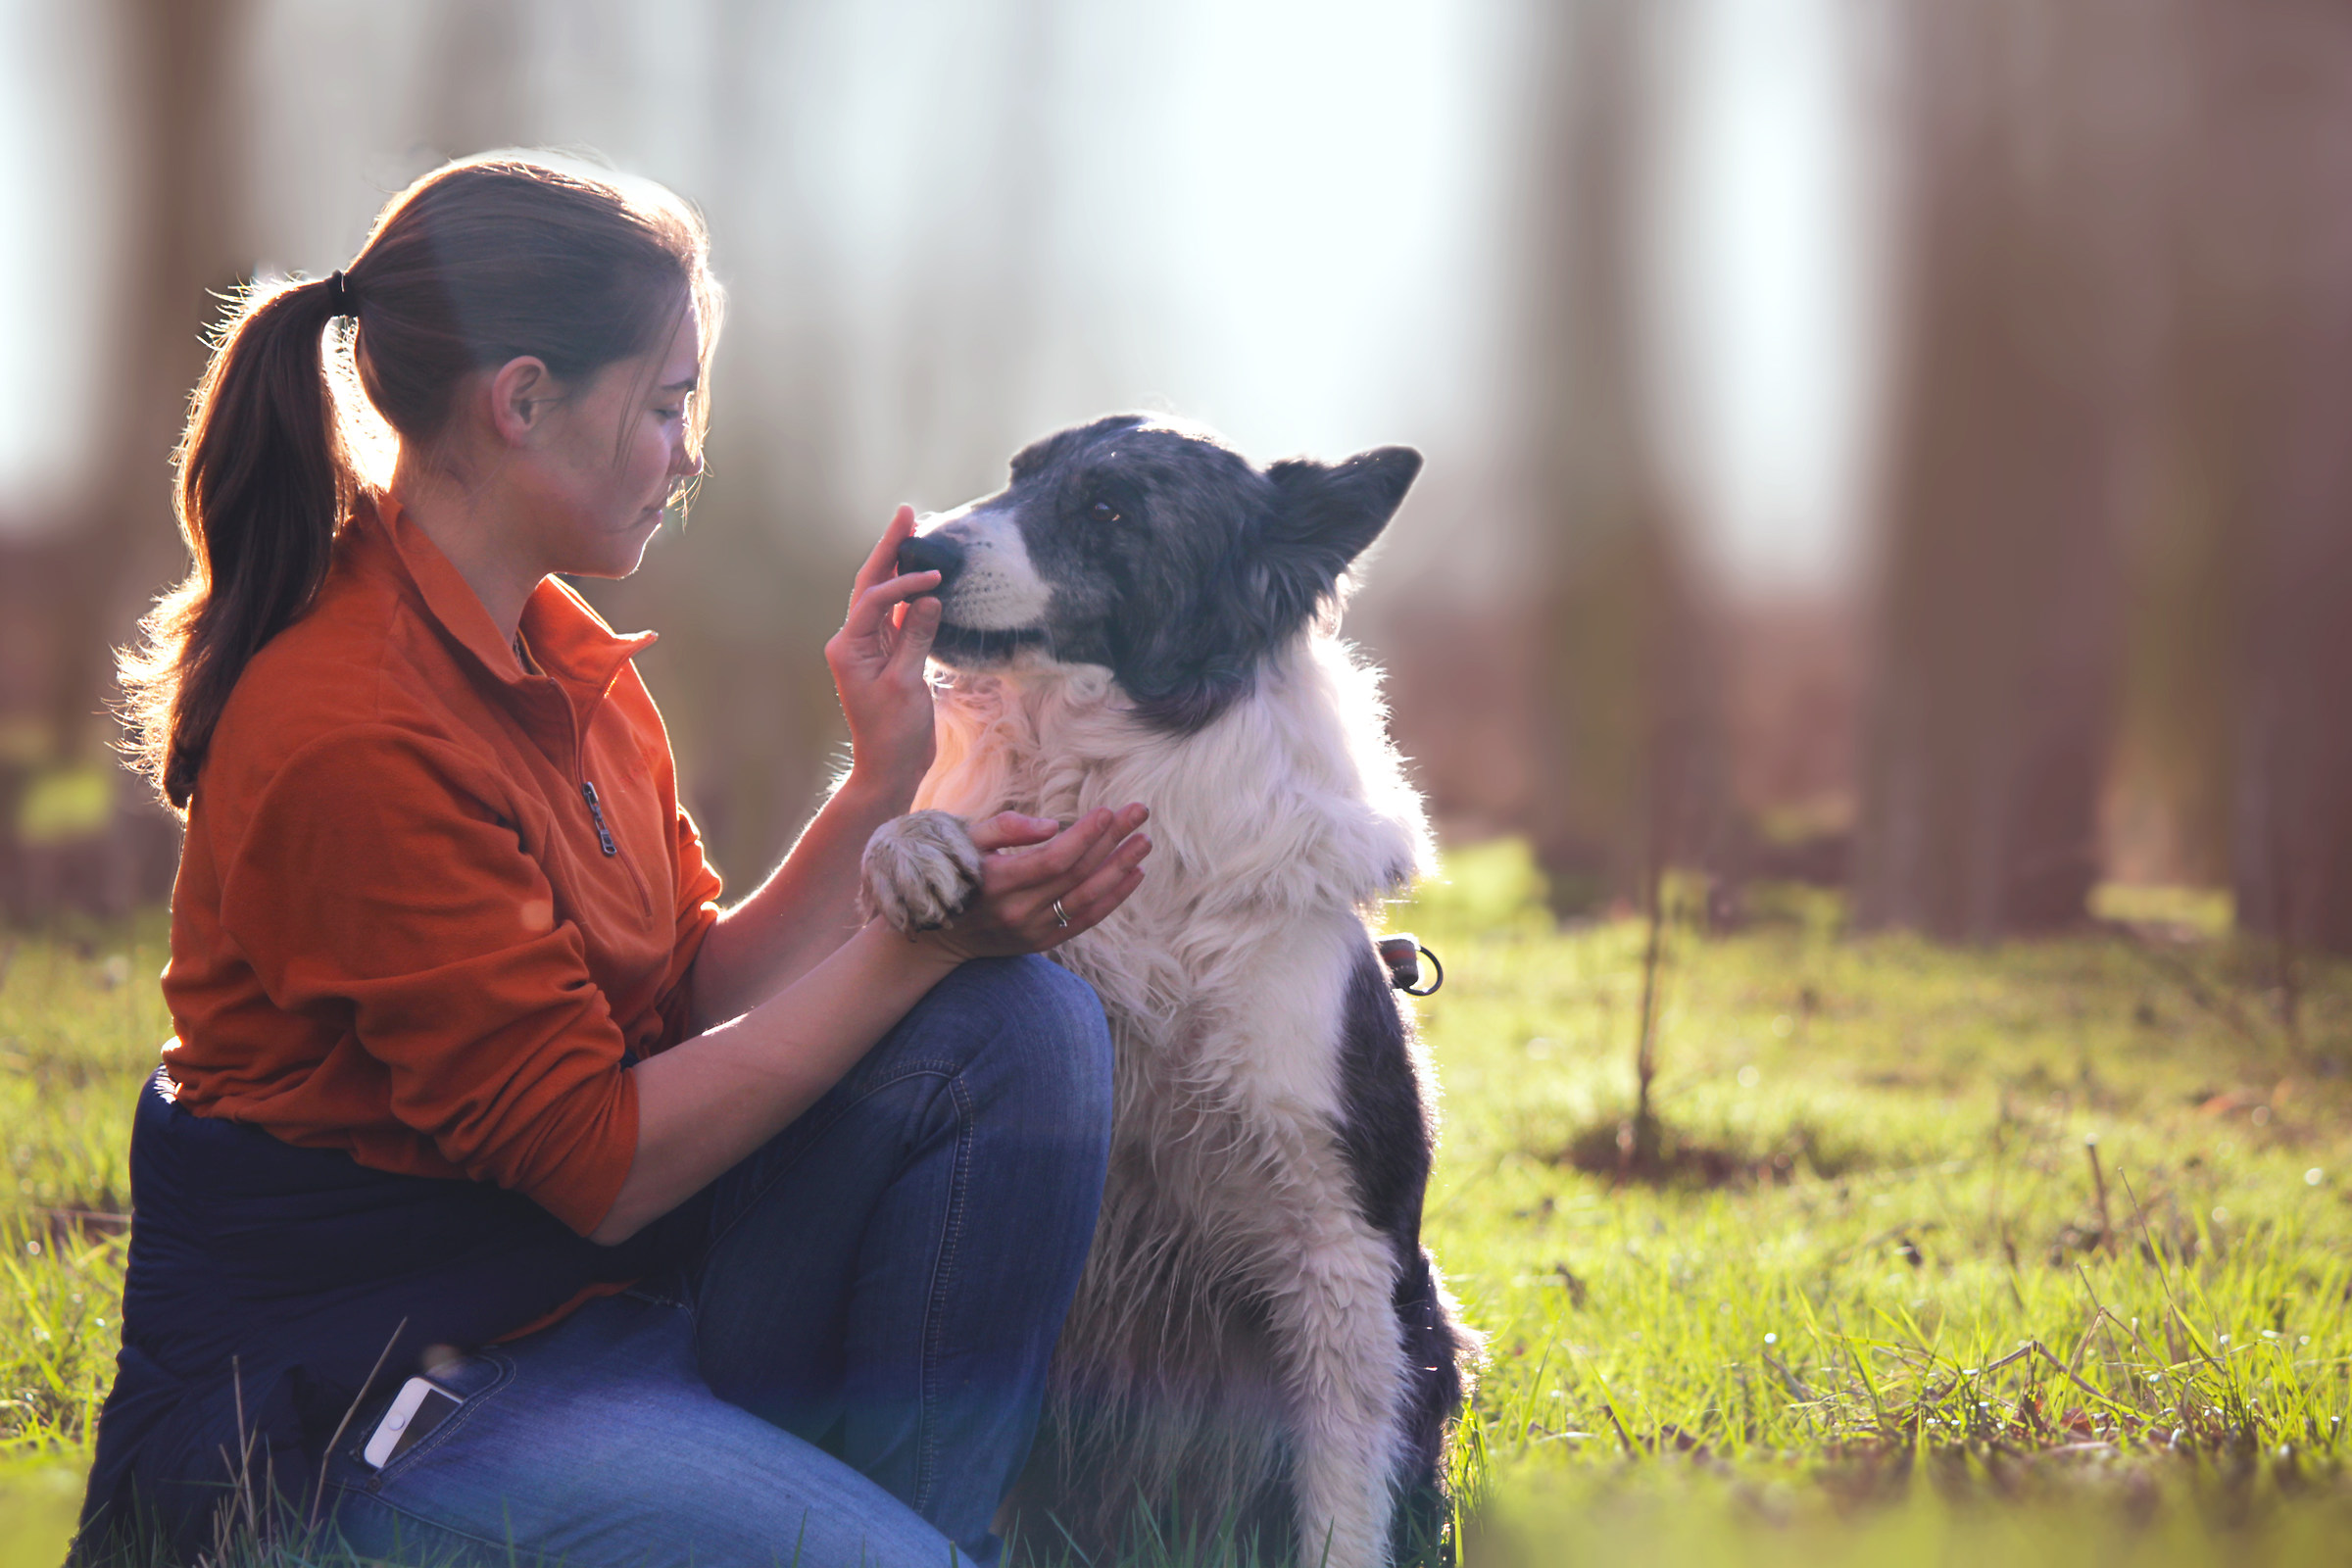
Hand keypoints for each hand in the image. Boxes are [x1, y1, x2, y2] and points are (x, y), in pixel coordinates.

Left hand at [825, 505, 943, 795]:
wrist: (890, 768)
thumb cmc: (894, 734)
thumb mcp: (906, 684)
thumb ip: (916, 638)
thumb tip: (928, 597)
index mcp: (848, 647)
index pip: (875, 599)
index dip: (904, 582)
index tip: (935, 577)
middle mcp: (853, 642)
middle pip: (871, 585)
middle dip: (889, 550)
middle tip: (906, 514)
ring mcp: (870, 648)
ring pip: (883, 597)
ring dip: (898, 567)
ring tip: (914, 532)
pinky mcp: (888, 657)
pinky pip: (898, 617)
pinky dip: (910, 595)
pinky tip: (924, 576)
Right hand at [917, 806, 1152, 961]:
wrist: (942, 935)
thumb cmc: (956, 872)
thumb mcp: (965, 841)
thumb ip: (1004, 828)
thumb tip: (1052, 826)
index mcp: (997, 882)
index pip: (1053, 859)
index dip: (1085, 835)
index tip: (1108, 810)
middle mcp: (1017, 911)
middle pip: (1077, 874)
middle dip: (1112, 841)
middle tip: (1139, 812)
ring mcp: (1032, 931)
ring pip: (1086, 899)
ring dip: (1120, 869)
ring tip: (1143, 842)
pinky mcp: (1043, 943)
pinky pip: (1085, 920)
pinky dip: (1113, 898)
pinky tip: (1134, 874)